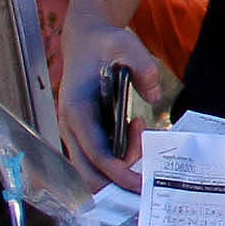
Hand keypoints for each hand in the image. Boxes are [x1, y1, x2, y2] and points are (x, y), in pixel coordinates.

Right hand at [58, 20, 158, 189]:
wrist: (87, 41)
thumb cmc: (104, 44)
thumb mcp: (126, 43)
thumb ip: (143, 65)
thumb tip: (154, 94)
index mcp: (77, 109)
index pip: (96, 153)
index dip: (118, 172)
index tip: (140, 184)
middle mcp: (70, 126)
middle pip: (89, 172)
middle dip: (118, 181)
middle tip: (148, 177)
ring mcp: (75, 132)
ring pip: (93, 169)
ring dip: (121, 164)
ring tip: (140, 129)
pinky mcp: (84, 133)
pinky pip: (99, 158)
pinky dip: (119, 156)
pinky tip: (136, 132)